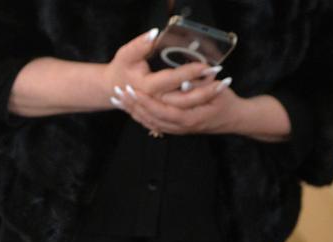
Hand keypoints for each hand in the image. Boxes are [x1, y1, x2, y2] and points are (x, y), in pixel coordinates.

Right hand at [101, 28, 215, 103]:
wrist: (110, 89)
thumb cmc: (120, 70)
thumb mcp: (126, 54)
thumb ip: (139, 45)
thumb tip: (155, 33)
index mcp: (146, 87)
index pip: (172, 80)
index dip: (191, 72)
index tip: (207, 65)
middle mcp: (154, 102)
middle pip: (183, 100)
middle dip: (205, 90)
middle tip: (223, 79)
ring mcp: (156, 112)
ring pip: (184, 109)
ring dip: (203, 97)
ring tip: (221, 86)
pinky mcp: (160, 117)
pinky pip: (184, 112)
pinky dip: (194, 105)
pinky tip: (209, 96)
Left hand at [112, 75, 241, 135]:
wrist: (233, 118)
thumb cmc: (226, 101)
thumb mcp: (218, 90)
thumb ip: (201, 86)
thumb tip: (185, 81)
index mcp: (189, 118)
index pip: (161, 110)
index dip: (145, 100)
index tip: (132, 88)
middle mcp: (180, 127)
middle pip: (150, 118)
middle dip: (132, 105)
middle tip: (118, 92)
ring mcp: (177, 130)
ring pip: (149, 123)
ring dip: (132, 111)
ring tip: (118, 99)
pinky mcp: (175, 129)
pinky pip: (153, 125)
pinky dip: (139, 116)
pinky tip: (129, 108)